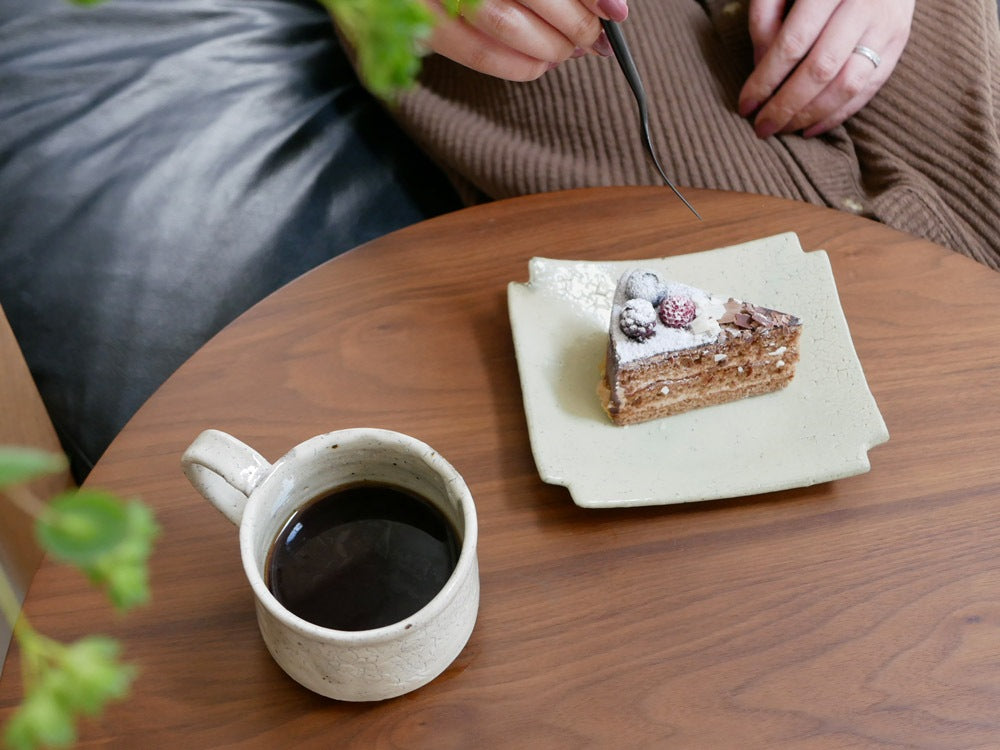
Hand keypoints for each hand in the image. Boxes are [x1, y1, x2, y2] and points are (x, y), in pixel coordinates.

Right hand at [424, 0, 625, 80]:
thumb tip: (609, 7)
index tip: (615, 12)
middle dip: (574, 24)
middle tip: (590, 38)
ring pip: (507, 24)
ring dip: (549, 47)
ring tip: (566, 51)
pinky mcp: (426, 23)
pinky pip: (477, 53)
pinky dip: (518, 66)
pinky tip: (538, 65)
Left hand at [737, 0, 913, 137]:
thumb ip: (766, 18)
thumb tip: (760, 71)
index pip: (793, 43)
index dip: (765, 80)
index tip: (745, 106)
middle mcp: (864, 4)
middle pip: (821, 68)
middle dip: (786, 106)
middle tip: (762, 128)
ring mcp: (886, 23)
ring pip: (848, 84)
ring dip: (811, 115)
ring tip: (784, 130)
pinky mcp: (899, 40)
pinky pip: (869, 87)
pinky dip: (838, 114)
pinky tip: (811, 128)